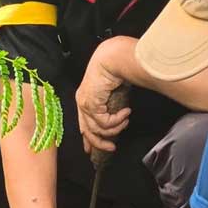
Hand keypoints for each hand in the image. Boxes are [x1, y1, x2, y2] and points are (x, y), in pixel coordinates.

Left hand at [76, 39, 132, 155]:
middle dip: (98, 142)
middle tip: (111, 148)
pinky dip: (117, 120)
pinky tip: (126, 113)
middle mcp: (82, 101)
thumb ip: (114, 104)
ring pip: (97, 129)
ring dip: (115, 129)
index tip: (91, 149)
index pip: (83, 122)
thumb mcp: (114, 91)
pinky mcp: (90, 104)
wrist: (112, 58)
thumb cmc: (115, 68)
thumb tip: (122, 114)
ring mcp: (84, 103)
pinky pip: (104, 122)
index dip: (87, 137)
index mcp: (85, 97)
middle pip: (86, 130)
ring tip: (125, 122)